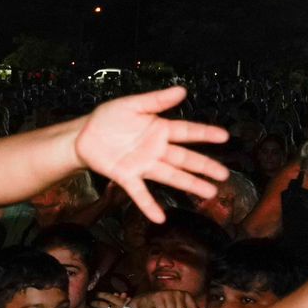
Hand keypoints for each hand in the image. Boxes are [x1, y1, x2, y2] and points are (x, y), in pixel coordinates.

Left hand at [72, 87, 228, 222]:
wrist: (82, 135)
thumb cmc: (108, 118)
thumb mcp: (131, 104)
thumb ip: (156, 100)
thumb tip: (182, 90)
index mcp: (159, 130)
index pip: (187, 132)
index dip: (205, 134)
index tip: (224, 136)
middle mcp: (156, 150)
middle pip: (185, 158)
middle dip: (204, 166)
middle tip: (224, 174)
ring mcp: (142, 165)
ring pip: (170, 176)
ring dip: (189, 184)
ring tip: (209, 193)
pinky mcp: (126, 176)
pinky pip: (139, 193)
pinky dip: (149, 205)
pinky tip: (159, 218)